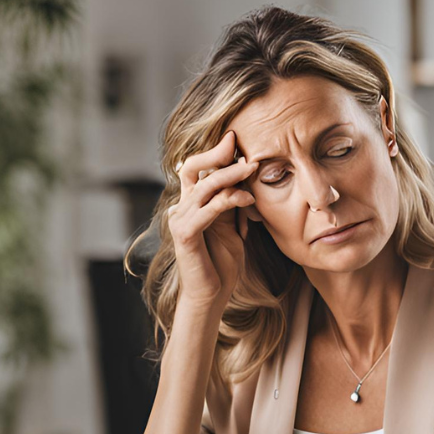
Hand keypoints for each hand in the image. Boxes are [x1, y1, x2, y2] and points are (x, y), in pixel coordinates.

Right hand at [168, 130, 258, 310]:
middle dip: (216, 153)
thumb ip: (233, 204)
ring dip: (230, 175)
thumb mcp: (232, 226)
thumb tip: (246, 179)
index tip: (236, 138)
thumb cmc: (222, 263)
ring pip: (204, 187)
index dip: (215, 153)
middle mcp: (183, 207)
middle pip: (192, 169)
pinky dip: (227, 201)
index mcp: (193, 203)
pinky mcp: (185, 235)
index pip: (199, 169)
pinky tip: (246, 198)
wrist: (212, 295)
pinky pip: (207, 211)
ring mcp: (180, 220)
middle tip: (238, 142)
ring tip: (252, 167)